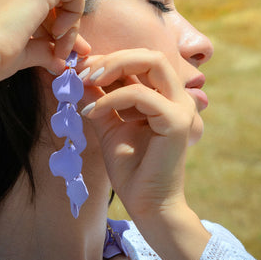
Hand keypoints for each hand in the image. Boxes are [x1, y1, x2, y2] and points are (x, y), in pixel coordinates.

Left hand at [80, 49, 200, 219]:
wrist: (147, 204)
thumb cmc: (131, 168)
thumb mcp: (108, 124)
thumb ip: (98, 98)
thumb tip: (78, 74)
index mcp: (166, 96)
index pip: (140, 62)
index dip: (108, 60)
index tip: (77, 68)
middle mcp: (178, 97)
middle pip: (150, 55)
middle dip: (113, 57)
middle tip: (82, 71)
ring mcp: (182, 107)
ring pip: (152, 63)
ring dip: (114, 67)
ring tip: (85, 82)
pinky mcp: (178, 122)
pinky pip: (141, 95)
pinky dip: (112, 98)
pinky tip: (92, 111)